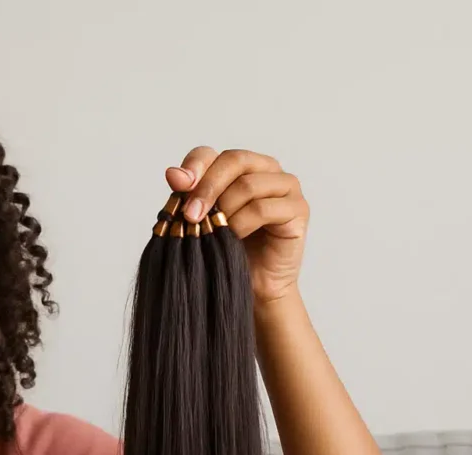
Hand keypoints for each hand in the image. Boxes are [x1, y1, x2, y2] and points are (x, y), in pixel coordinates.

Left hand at [165, 147, 309, 306]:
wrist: (250, 285)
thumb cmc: (224, 251)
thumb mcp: (199, 220)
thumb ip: (188, 195)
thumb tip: (172, 173)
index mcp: (238, 167)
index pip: (211, 153)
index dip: (193, 166)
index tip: (176, 184)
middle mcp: (265, 169)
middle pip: (234, 160)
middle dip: (207, 187)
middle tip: (191, 215)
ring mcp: (285, 187)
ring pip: (249, 184)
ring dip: (225, 210)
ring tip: (215, 232)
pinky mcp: (298, 209)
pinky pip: (264, 208)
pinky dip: (242, 223)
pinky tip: (234, 237)